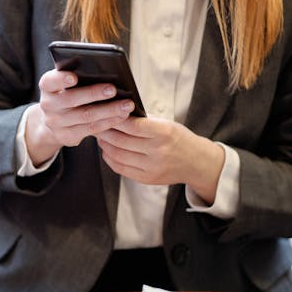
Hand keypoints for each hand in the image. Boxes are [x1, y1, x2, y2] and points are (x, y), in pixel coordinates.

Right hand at [25, 69, 134, 165]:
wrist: (54, 121)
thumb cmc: (67, 94)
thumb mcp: (65, 83)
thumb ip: (77, 74)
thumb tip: (105, 69)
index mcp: (47, 86)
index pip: (50, 81)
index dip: (61, 79)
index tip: (74, 77)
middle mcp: (48, 105)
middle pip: (71, 99)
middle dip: (94, 93)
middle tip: (113, 89)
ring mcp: (56, 123)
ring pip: (85, 116)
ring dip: (109, 110)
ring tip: (127, 104)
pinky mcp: (66, 136)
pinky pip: (91, 129)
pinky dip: (109, 122)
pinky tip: (122, 116)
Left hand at [96, 116, 224, 203]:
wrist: (196, 162)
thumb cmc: (178, 138)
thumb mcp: (166, 124)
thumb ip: (143, 120)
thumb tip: (116, 112)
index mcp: (164, 133)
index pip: (132, 125)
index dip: (115, 119)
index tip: (105, 112)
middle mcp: (158, 151)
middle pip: (121, 141)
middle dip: (104, 131)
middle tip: (95, 124)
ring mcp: (152, 167)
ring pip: (117, 155)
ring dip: (104, 145)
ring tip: (99, 136)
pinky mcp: (146, 179)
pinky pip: (120, 168)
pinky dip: (110, 158)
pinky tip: (107, 150)